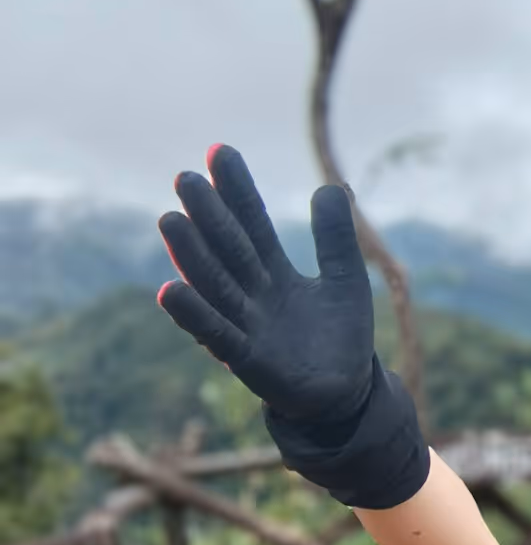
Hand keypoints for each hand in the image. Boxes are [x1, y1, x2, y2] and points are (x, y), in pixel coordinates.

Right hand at [157, 145, 373, 423]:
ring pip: (215, 285)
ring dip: (192, 255)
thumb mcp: (346, 280)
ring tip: (170, 219)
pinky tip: (170, 290)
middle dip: (209, 215)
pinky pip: (218, 333)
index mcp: (274, 272)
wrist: (345, 394)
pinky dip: (194, 314)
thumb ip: (336, 238)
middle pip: (228, 249)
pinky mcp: (247, 359)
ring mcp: (247, 325)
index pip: (252, 223)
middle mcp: (253, 294)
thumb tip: (332, 187)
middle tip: (185, 177)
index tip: (219, 150)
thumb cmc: (340, 337)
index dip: (237, 190)